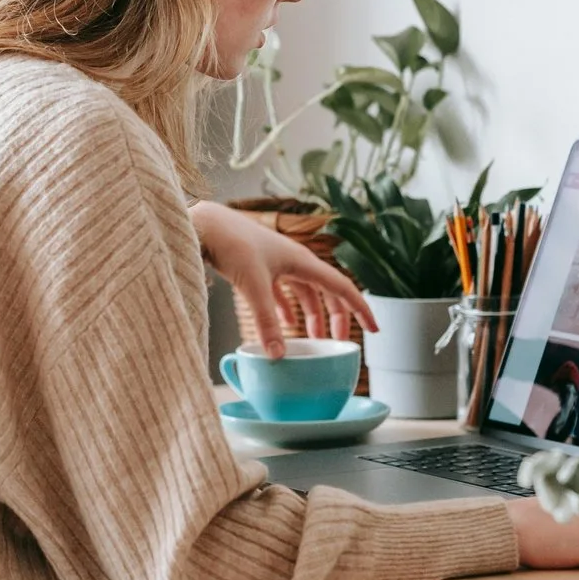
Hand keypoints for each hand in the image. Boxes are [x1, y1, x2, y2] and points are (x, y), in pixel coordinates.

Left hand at [189, 200, 376, 355]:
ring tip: (312, 338)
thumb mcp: (253, 286)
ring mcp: (277, 262)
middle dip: (337, 317)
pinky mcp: (259, 266)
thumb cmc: (231, 244)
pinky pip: (283, 289)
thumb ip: (267, 322)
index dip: (361, 309)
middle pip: (327, 291)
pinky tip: (284, 322)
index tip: (375, 329)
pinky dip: (287, 307)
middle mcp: (295, 260)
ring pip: (305, 291)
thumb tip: (280, 355)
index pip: (343, 287)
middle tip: (339, 341)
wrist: (203, 224)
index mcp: (303, 261)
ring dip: (312, 314)